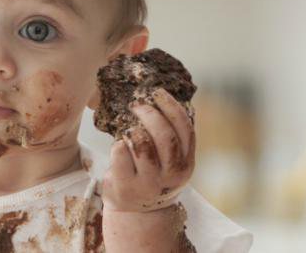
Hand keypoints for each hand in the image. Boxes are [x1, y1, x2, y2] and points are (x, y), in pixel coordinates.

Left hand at [101, 88, 195, 211]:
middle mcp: (172, 175)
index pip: (184, 129)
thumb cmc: (153, 175)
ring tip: (129, 128)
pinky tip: (120, 146)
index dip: (171, 106)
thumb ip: (172, 136)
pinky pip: (121, 153)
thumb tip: (163, 97)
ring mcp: (149, 183)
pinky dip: (119, 144)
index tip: (157, 93)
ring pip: (143, 144)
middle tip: (137, 105)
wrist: (137, 211)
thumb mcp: (170, 161)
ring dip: (134, 130)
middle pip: (164, 136)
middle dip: (149, 114)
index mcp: (187, 163)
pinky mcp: (126, 186)